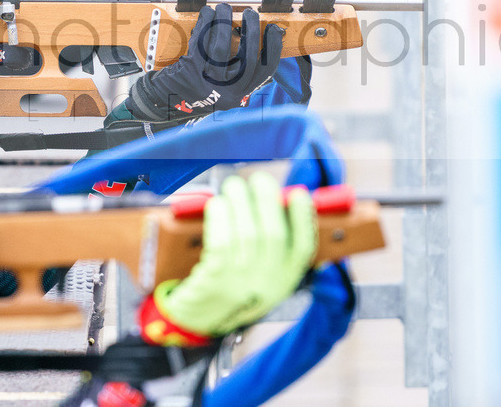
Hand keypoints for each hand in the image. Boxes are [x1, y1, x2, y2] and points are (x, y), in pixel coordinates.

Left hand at [126, 3, 282, 120]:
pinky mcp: (189, 71)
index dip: (273, 48)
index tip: (273, 29)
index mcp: (237, 96)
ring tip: (225, 8)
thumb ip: (237, 72)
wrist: (161, 102)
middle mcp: (225, 93)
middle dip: (251, 31)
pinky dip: (204, 24)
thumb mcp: (220, 89)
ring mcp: (207, 83)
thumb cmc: (192, 90)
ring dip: (225, 22)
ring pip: (222, 48)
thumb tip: (250, 37)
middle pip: (247, 58)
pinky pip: (201, 42)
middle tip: (250, 14)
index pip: (265, 71)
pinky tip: (206, 13)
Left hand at [138, 173, 316, 344]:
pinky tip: (216, 205)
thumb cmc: (230, 286)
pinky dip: (220, 217)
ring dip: (240, 201)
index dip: (303, 219)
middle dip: (267, 199)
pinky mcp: (215, 282)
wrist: (196, 320)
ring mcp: (241, 285)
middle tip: (258, 179)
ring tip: (233, 187)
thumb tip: (280, 201)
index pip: (303, 250)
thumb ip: (273, 247)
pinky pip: (222, 241)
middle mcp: (266, 285)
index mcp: (284, 282)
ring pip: (246, 233)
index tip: (298, 194)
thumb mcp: (261, 276)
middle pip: (273, 234)